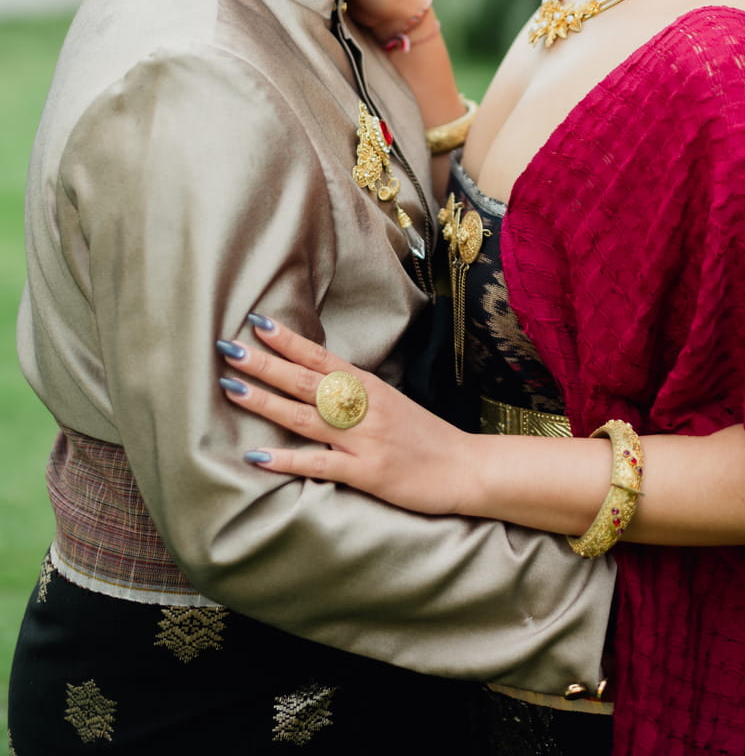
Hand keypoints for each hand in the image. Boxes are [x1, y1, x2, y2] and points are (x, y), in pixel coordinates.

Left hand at [219, 317, 473, 515]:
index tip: (257, 322)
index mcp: (370, 387)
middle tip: (229, 347)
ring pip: (306, 416)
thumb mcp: (391, 404)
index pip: (321, 357)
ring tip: (232, 388)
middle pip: (306, 381)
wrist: (466, 468)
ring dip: (266, 402)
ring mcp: (365, 438)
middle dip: (265, 364)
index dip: (289, 340)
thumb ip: (356, 394)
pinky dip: (288, 460)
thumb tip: (315, 383)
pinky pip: (320, 464)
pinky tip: (259, 456)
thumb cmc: (426, 438)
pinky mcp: (367, 471)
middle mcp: (365, 406)